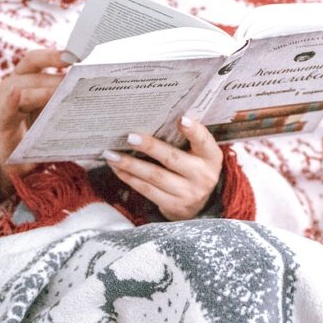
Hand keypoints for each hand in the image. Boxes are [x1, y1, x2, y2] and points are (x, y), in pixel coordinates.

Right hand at [0, 49, 71, 201]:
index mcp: (29, 79)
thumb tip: (102, 84)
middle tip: (79, 75)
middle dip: (56, 71)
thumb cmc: (48, 133)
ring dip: (42, 86)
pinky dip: (11, 100)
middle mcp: (15, 85)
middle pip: (34, 69)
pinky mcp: (1, 122)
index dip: (56, 54)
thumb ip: (73, 97)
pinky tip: (18, 95)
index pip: (40, 59)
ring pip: (20, 85)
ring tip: (61, 90)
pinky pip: (5, 108)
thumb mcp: (62, 112)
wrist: (29, 165)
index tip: (78, 53)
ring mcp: (5, 102)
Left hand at [103, 118, 222, 220]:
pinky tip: (117, 168)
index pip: (204, 142)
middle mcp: (202, 176)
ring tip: (112, 154)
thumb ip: (188, 139)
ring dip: (130, 164)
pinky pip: (146, 190)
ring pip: (155, 176)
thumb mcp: (200, 154)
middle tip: (130, 137)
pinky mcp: (172, 205)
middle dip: (150, 147)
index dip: (194, 131)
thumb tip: (158, 117)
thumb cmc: (194, 168)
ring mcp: (187, 193)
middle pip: (173, 159)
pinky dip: (129, 178)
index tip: (181, 119)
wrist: (199, 204)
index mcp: (211, 158)